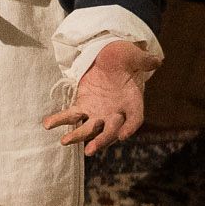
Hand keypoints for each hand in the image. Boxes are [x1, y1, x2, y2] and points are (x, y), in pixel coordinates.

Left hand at [43, 38, 155, 153]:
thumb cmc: (123, 57)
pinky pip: (71, 116)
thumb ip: (143, 60)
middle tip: (90, 150)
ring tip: (64, 141)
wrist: (109, 57)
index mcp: (132, 101)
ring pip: (89, 128)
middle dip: (101, 140)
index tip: (123, 136)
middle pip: (111, 130)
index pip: (134, 119)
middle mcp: (116, 112)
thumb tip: (156, 61)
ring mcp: (99, 112)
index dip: (130, 128)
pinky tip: (48, 124)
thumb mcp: (133, 55)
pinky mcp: (83, 106)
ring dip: (78, 136)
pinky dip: (60, 120)